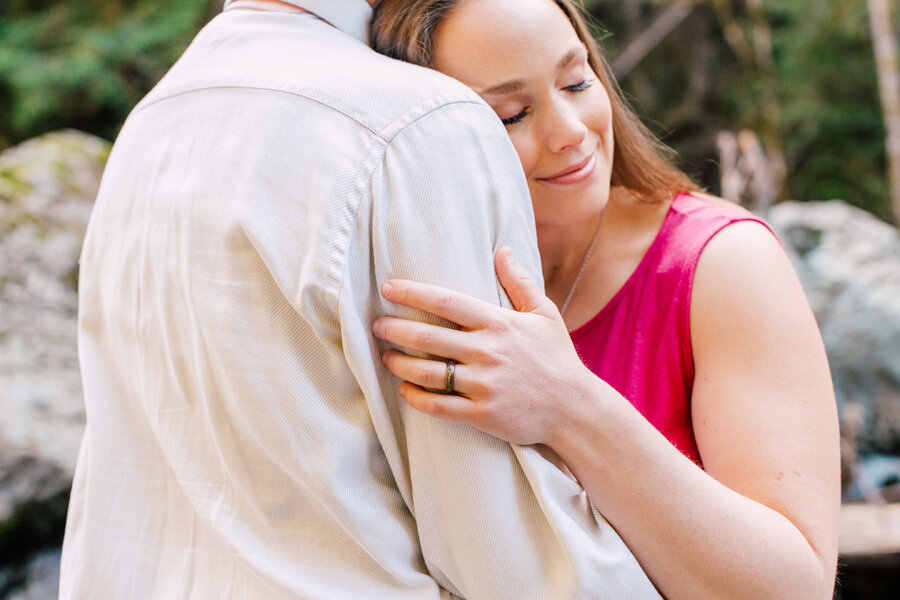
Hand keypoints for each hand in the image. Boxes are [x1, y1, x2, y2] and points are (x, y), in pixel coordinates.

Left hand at [372, 247, 594, 445]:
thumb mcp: (545, 314)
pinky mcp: (482, 414)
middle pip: (428, 336)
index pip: (447, 302)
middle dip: (395, 329)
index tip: (388, 288)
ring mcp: (483, 385)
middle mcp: (488, 352)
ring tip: (385, 357)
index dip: (413, 293)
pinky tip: (403, 388)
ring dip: (399, 363)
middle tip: (377, 325)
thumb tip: (502, 250)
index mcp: (499, 323)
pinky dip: (415, 397)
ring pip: (428, 372)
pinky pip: (438, 406)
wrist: (575, 410)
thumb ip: (520, 282)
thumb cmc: (557, 359)